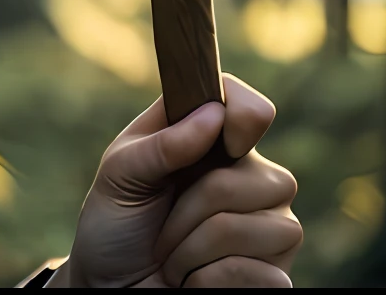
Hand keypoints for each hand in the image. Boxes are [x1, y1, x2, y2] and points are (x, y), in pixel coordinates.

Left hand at [49, 74, 299, 286]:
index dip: (244, 114)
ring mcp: (272, 228)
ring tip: (174, 257)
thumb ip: (161, 144)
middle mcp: (252, 179)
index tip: (222, 139)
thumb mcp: (119, 177)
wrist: (111, 286)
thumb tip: (213, 114)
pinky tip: (193, 281)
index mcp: (212, 143)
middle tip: (161, 227)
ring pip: (254, 227)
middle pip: (249, 177)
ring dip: (191, 250)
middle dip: (188, 209)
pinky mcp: (274, 275)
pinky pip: (257, 273)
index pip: (252, 109)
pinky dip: (204, 280)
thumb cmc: (116, 225)